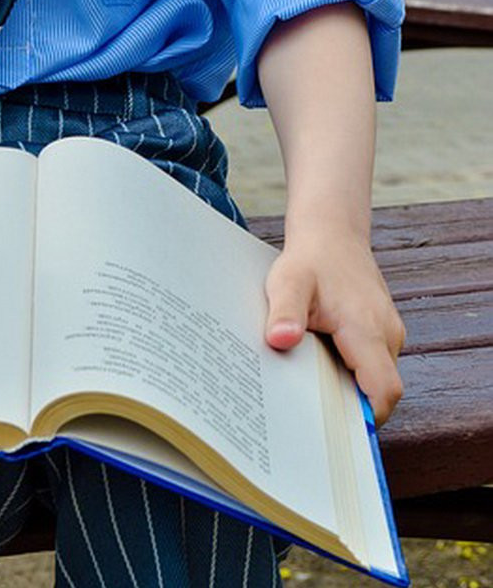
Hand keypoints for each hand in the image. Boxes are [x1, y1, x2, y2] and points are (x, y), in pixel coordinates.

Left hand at [263, 230, 405, 425]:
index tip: (333, 433)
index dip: (365, 418)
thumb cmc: (310, 261)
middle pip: (378, 391)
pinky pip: (370, 365)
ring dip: (347, 389)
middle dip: (349, 409)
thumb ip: (284, 313)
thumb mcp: (287, 283)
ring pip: (375, 379)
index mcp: (368, 331)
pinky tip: (316, 369)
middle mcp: (387, 336)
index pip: (383, 391)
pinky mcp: (380, 334)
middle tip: (307, 419)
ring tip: (307, 392)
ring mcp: (387, 336)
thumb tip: (281, 340)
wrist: (332, 236)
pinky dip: (348, 373)